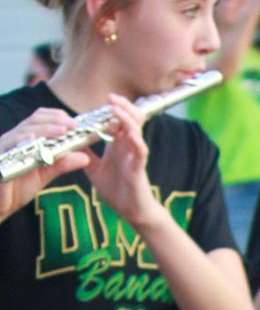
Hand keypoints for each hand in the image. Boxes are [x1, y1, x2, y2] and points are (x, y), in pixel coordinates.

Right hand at [0, 112, 90, 220]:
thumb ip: (62, 163)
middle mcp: (14, 138)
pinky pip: (9, 146)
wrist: (0, 205)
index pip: (39, 119)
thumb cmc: (18, 187)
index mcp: (25, 138)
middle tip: (72, 125)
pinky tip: (33, 140)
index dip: (56, 116)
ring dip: (44, 130)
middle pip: (33, 121)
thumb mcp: (44, 173)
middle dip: (54, 121)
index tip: (74, 122)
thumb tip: (85, 157)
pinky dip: (21, 141)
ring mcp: (5, 147)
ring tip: (61, 131)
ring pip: (23, 131)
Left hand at [83, 95, 157, 227]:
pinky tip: (129, 134)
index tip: (101, 101)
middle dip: (121, 105)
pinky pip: (141, 151)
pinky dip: (136, 141)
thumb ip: (85, 155)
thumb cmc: (116, 191)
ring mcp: (134, 156)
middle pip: (130, 117)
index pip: (118, 119)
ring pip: (136, 129)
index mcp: (118, 145)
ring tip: (115, 108)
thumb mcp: (94, 170)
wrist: (131, 212)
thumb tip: (69, 142)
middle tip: (109, 97)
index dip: (111, 108)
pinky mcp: (139, 168)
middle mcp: (128, 146)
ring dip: (126, 117)